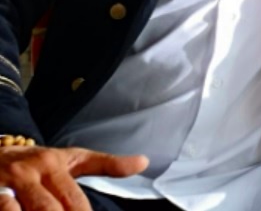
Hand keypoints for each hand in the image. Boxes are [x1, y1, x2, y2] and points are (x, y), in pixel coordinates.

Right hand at [0, 146, 146, 210]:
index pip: (73, 200)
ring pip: (18, 210)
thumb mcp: (71, 158)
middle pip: (48, 209)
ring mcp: (4, 186)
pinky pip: (3, 207)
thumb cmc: (37, 161)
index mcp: (53, 165)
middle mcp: (28, 174)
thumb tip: (144, 162)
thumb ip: (105, 164)